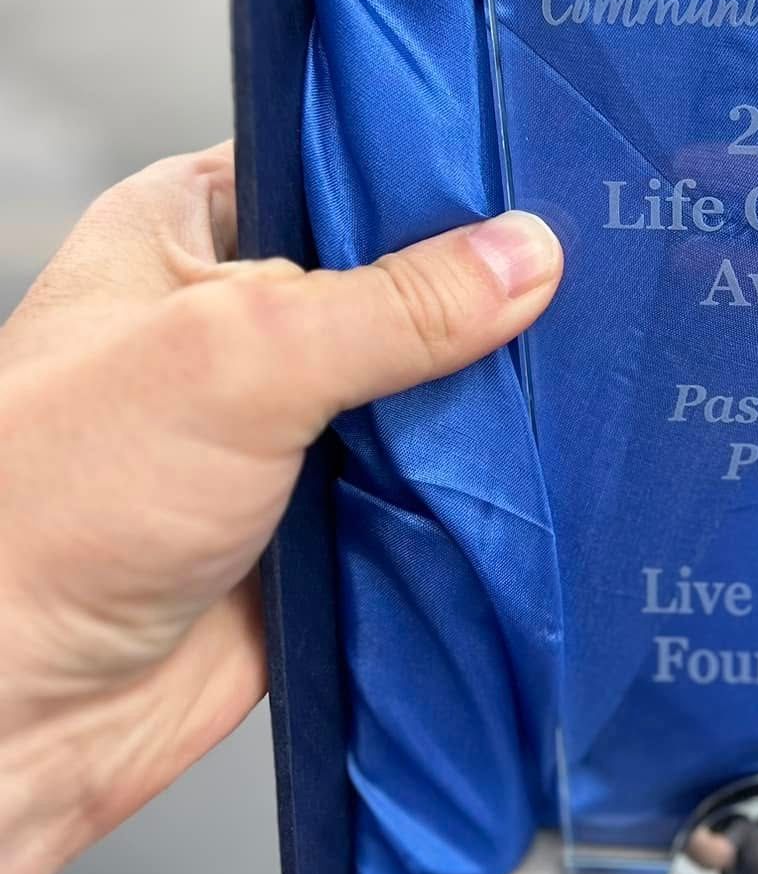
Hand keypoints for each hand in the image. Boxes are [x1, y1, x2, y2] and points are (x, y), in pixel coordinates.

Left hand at [0, 142, 560, 873]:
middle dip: (483, 294)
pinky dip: (478, 492)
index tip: (537, 176)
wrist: (22, 709)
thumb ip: (392, 305)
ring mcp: (287, 428)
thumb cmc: (49, 510)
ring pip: (426, 392)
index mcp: (188, 233)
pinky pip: (430, 491)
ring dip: (485, 403)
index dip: (432, 171)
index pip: (338, 163)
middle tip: (586, 280)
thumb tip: (522, 256)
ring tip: (578, 376)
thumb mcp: (235, 358)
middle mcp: (240, 324)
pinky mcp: (325, 525)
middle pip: (402, 281)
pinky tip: (541, 471)